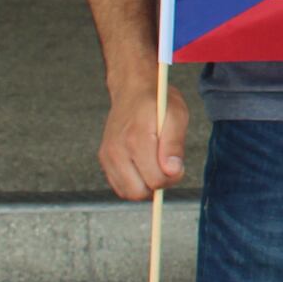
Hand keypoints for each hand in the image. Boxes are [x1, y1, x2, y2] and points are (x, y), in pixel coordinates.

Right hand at [97, 71, 189, 201]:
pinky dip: (133, 182)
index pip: (156, 179)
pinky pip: (119, 185)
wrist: (132, 89)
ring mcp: (107, 156)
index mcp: (137, 139)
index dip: (173, 177)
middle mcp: (117, 150)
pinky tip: (144, 166)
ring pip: (127, 192)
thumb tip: (173, 172)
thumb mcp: (176, 115)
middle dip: (158, 185)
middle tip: (168, 167)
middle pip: (139, 192)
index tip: (178, 164)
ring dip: (145, 186)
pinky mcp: (104, 159)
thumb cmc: (158, 101)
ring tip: (156, 165)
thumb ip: (174, 145)